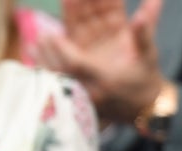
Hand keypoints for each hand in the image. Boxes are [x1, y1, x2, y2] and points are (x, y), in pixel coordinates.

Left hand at [37, 0, 164, 124]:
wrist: (144, 109)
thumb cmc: (146, 79)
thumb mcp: (149, 55)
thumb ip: (144, 33)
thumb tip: (144, 10)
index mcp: (105, 77)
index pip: (78, 63)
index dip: (63, 49)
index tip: (51, 35)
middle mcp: (89, 88)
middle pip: (62, 70)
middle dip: (49, 52)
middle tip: (39, 36)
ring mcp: (81, 94)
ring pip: (57, 78)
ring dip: (45, 60)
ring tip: (32, 45)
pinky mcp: (76, 98)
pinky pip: (57, 84)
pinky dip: (47, 71)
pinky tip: (36, 61)